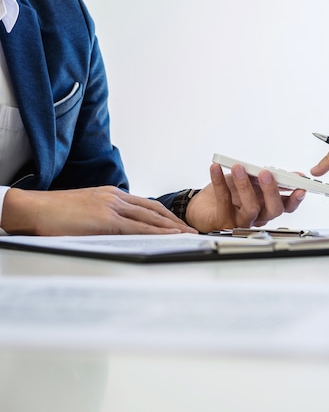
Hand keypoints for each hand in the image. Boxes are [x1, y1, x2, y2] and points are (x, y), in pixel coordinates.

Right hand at [1, 186, 196, 235]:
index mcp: (112, 195)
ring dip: (172, 227)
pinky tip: (170, 236)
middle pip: (154, 209)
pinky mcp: (107, 219)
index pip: (146, 205)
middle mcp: (116, 197)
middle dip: (175, 221)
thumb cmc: (56, 213)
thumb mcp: (87, 212)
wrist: (35, 208)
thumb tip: (119, 231)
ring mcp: (112, 206)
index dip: (165, 215)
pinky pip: (138, 227)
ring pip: (151, 217)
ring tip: (188, 236)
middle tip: (191, 230)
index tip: (178, 224)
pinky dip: (158, 231)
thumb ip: (105, 218)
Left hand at [184, 163, 305, 231]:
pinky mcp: (223, 221)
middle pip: (273, 210)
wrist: (201, 209)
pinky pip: (223, 200)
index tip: (300, 185)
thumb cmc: (227, 195)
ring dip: (245, 186)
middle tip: (267, 174)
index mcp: (266, 207)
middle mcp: (257, 217)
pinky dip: (219, 182)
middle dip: (272, 191)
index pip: (286, 206)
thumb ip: (259, 178)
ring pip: (251, 208)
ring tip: (239, 168)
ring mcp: (241, 221)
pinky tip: (216, 168)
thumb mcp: (247, 183)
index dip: (295, 198)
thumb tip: (272, 170)